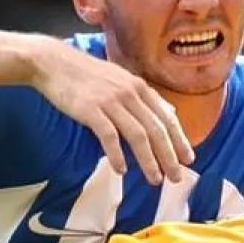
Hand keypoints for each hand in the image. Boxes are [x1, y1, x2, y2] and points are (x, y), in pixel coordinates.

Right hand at [31, 40, 195, 183]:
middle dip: (169, 155)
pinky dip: (117, 154)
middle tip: (176, 177)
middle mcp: (130, 93)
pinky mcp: (91, 109)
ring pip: (137, 135)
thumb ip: (145, 97)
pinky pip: (109, 136)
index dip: (179, 139)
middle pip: (156, 129)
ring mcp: (111, 101)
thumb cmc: (88, 75)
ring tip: (155, 179)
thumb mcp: (122, 80)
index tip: (189, 159)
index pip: (166, 117)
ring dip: (148, 160)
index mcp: (139, 87)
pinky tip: (121, 170)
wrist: (54, 63)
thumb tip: (170, 112)